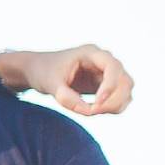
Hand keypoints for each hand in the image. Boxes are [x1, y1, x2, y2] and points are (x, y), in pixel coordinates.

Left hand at [16, 45, 132, 115]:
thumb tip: (86, 110)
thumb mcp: (49, 83)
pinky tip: (91, 110)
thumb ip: (65, 97)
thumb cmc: (43, 71)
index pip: (112, 66)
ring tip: (88, 111)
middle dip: (112, 100)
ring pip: (126, 91)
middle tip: (90, 111)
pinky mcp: (108, 86)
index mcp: (91, 53)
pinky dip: (111, 108)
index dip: (110, 86)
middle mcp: (104, 61)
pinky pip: (120, 99)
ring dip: (113, 106)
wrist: (39, 71)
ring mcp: (109, 73)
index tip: (96, 104)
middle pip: (124, 81)